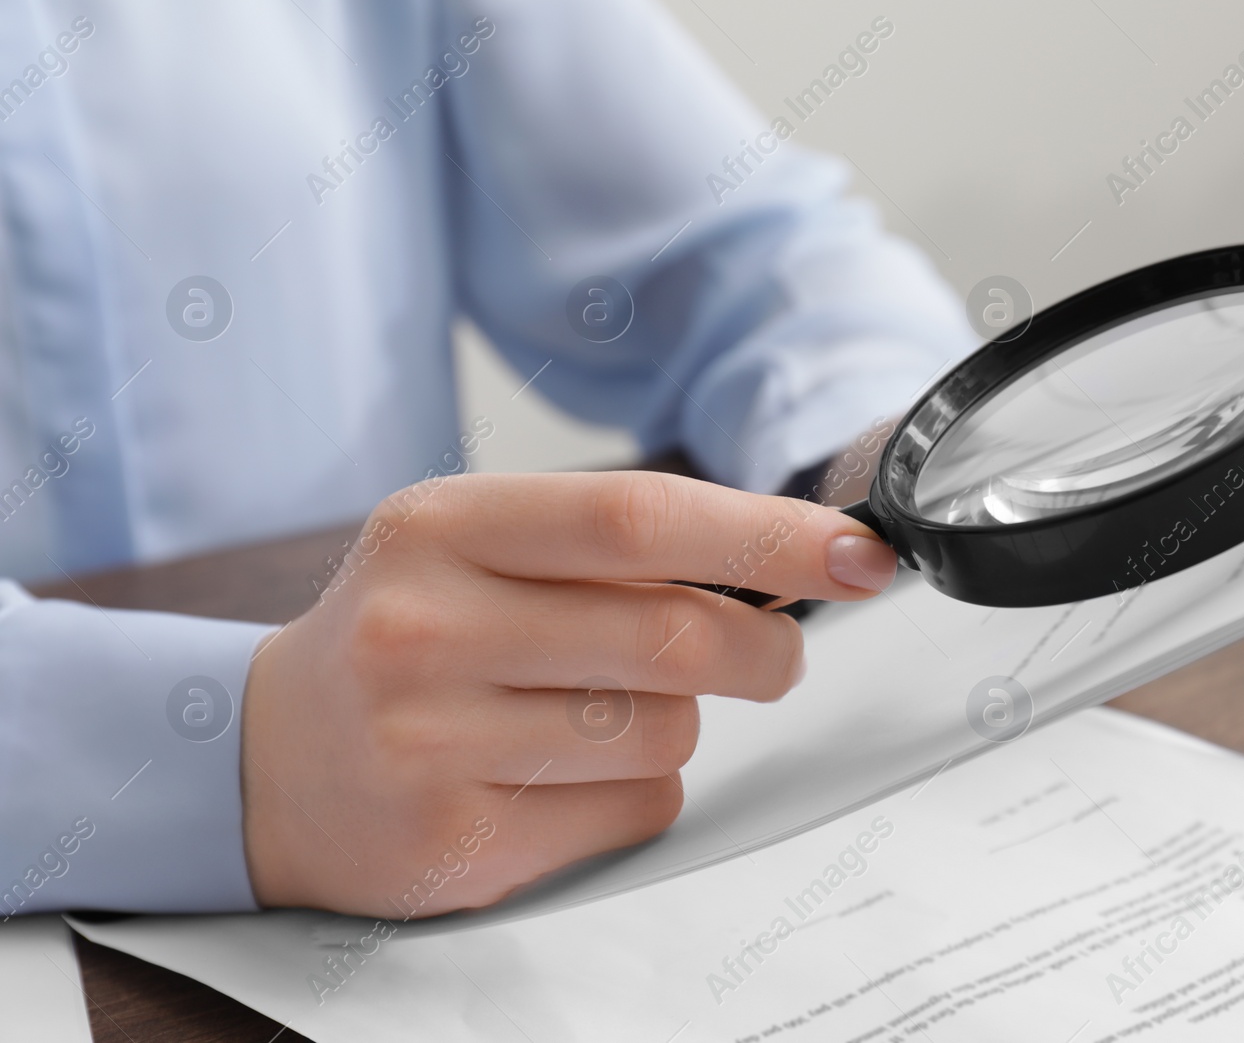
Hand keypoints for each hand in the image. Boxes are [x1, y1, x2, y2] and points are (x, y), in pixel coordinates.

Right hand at [240, 471, 897, 917]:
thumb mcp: (475, 548)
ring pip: (665, 732)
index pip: (637, 516)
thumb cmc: (407, 635)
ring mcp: (434, 743)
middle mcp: (428, 628)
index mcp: (443, 527)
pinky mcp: (457, 842)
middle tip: (777, 653)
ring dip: (682, 721)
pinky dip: (641, 790)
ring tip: (607, 709)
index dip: (768, 533)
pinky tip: (566, 773)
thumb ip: (613, 545)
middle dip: (765, 648)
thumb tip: (791, 556)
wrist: (271, 760)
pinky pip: (634, 812)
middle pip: (674, 635)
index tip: (857, 552)